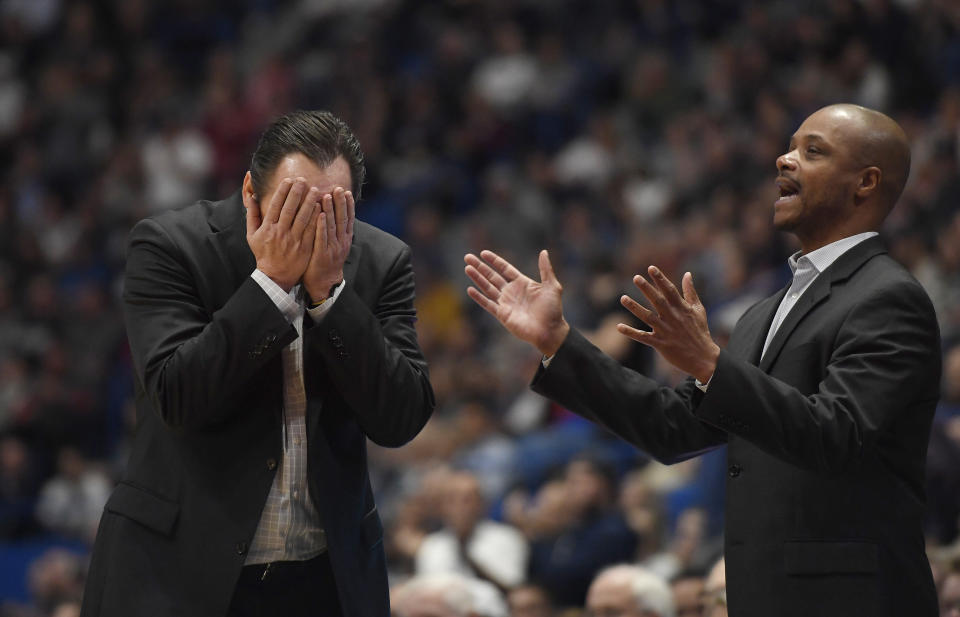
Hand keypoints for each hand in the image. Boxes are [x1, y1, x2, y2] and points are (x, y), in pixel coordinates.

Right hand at [245, 178, 319, 291]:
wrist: (275, 276)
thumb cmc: (263, 253)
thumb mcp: (252, 235)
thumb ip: (252, 215)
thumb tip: (251, 197)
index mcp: (268, 228)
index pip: (276, 205)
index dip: (282, 191)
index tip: (289, 180)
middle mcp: (280, 233)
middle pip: (290, 209)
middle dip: (297, 193)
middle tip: (303, 180)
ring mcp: (293, 240)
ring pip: (303, 218)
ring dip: (309, 203)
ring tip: (315, 190)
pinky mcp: (304, 248)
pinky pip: (312, 231)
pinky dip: (316, 219)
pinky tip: (321, 208)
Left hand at [303, 187, 353, 301]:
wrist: (324, 283)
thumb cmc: (326, 262)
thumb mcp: (334, 245)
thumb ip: (334, 231)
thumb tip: (334, 214)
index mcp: (344, 239)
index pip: (348, 219)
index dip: (348, 205)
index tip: (346, 191)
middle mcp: (341, 242)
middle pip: (342, 219)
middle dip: (340, 203)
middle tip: (338, 188)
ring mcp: (332, 248)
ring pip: (332, 226)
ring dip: (330, 210)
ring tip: (327, 195)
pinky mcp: (322, 254)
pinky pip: (322, 238)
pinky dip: (321, 225)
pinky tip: (319, 215)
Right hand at [464, 249, 569, 356]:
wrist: (549, 331)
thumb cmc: (553, 310)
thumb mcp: (552, 286)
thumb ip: (546, 269)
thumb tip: (543, 252)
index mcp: (522, 283)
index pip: (504, 268)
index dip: (494, 261)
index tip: (483, 253)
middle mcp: (512, 291)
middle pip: (492, 276)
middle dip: (480, 267)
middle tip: (467, 257)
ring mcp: (506, 303)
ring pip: (487, 287)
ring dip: (477, 278)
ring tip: (467, 268)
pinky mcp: (502, 314)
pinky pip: (488, 304)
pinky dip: (479, 297)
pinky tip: (470, 289)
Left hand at [617, 266, 719, 382]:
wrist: (703, 358)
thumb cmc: (700, 331)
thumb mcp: (698, 309)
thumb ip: (690, 292)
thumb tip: (687, 274)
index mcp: (682, 308)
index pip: (670, 290)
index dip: (660, 279)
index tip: (651, 268)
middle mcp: (673, 317)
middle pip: (657, 301)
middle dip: (647, 289)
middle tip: (636, 278)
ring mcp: (666, 331)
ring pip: (647, 317)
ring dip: (635, 308)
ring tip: (623, 298)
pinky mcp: (660, 344)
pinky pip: (643, 337)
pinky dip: (631, 332)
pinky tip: (619, 327)